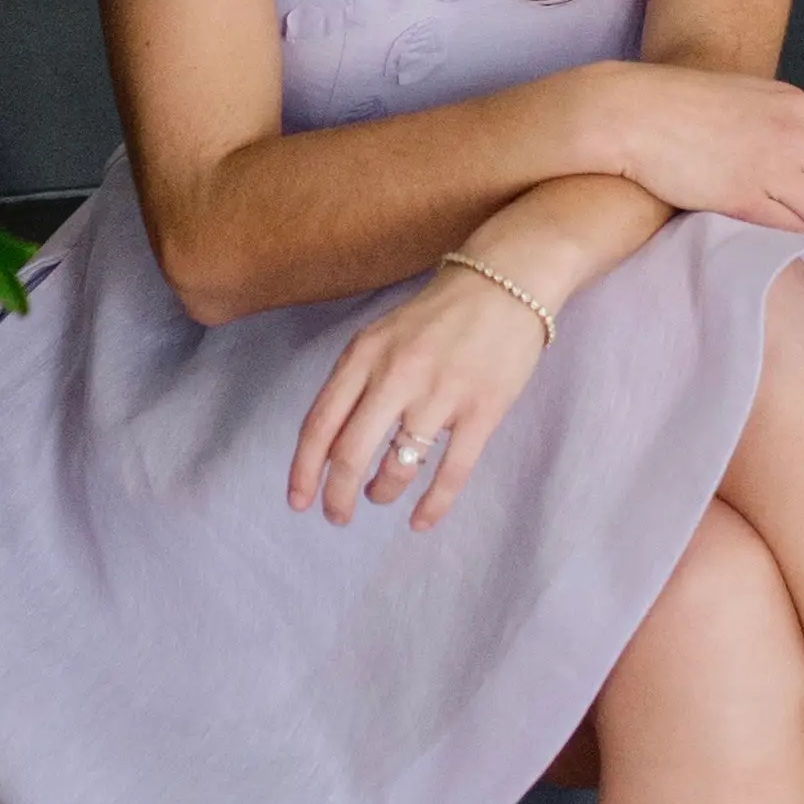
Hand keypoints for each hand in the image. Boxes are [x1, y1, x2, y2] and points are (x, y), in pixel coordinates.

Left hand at [289, 258, 548, 531]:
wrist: (505, 282)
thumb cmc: (438, 315)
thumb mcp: (381, 334)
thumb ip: (354, 381)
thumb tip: (327, 445)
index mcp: (365, 354)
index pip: (321, 422)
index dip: (304, 469)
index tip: (299, 501)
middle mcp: (396, 374)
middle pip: (350, 452)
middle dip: (337, 495)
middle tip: (337, 515)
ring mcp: (440, 393)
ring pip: (398, 466)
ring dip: (382, 491)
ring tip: (379, 495)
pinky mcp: (482, 409)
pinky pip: (451, 472)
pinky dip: (432, 505)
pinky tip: (420, 521)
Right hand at [609, 63, 803, 235]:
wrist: (637, 113)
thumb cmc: (686, 103)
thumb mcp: (752, 94)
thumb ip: (790, 119)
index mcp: (798, 107)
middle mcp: (793, 136)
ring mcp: (769, 169)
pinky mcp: (742, 199)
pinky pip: (791, 229)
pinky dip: (797, 238)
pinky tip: (787, 237)